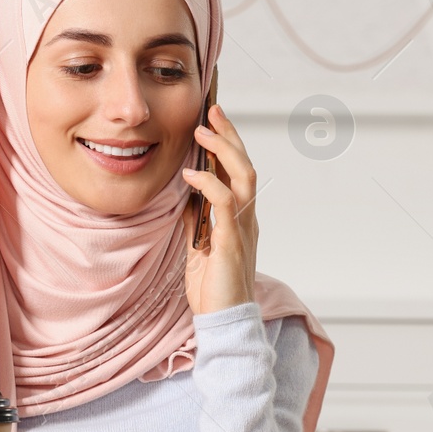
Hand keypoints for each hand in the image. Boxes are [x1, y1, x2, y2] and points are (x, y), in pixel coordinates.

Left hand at [180, 103, 257, 314]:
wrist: (224, 321)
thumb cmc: (213, 289)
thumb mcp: (199, 248)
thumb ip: (197, 221)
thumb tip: (185, 196)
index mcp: (241, 219)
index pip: (239, 172)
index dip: (229, 144)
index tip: (212, 120)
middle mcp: (247, 219)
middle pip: (246, 165)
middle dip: (229, 135)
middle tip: (211, 110)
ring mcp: (243, 228)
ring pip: (243, 176)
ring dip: (223, 150)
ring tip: (202, 131)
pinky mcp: (233, 241)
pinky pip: (226, 202)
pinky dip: (208, 183)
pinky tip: (189, 174)